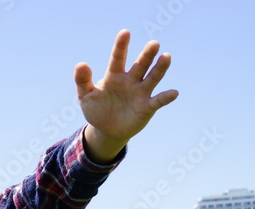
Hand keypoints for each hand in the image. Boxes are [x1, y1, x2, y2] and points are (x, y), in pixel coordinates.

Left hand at [78, 29, 177, 162]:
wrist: (107, 130)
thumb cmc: (97, 109)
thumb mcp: (85, 96)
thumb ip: (82, 81)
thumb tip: (81, 64)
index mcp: (114, 75)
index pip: (118, 58)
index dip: (121, 46)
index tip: (125, 32)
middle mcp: (130, 80)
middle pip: (140, 65)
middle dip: (147, 55)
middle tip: (153, 43)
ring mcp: (140, 92)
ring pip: (152, 78)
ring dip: (159, 68)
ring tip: (166, 57)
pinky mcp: (147, 107)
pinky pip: (158, 101)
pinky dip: (166, 97)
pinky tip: (173, 93)